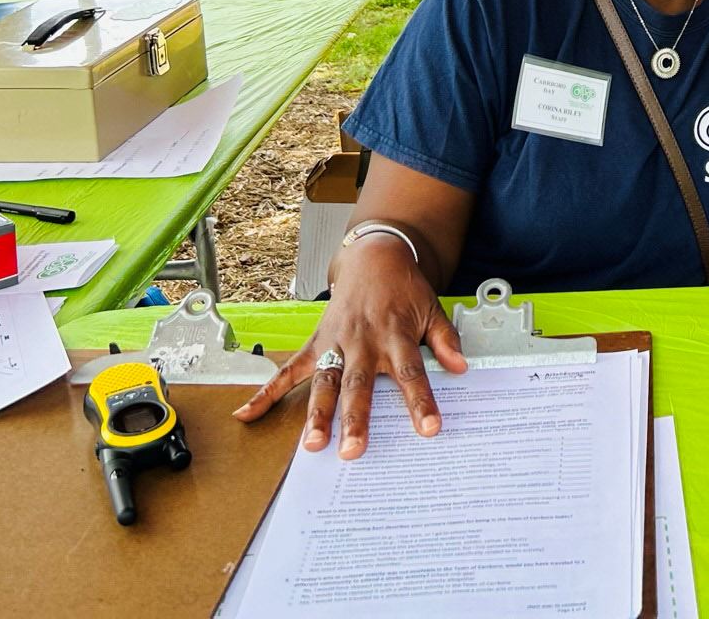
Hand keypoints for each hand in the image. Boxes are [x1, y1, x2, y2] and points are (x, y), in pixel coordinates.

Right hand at [231, 234, 466, 457]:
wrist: (374, 258)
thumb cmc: (404, 289)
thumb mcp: (431, 308)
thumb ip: (445, 339)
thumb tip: (461, 367)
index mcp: (395, 335)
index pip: (410, 372)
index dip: (420, 401)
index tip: (429, 428)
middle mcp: (363, 342)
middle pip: (359, 385)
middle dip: (356, 419)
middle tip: (353, 451)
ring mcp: (336, 343)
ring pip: (325, 382)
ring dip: (317, 414)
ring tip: (312, 445)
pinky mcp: (316, 343)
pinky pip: (289, 370)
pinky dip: (267, 392)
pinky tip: (247, 414)